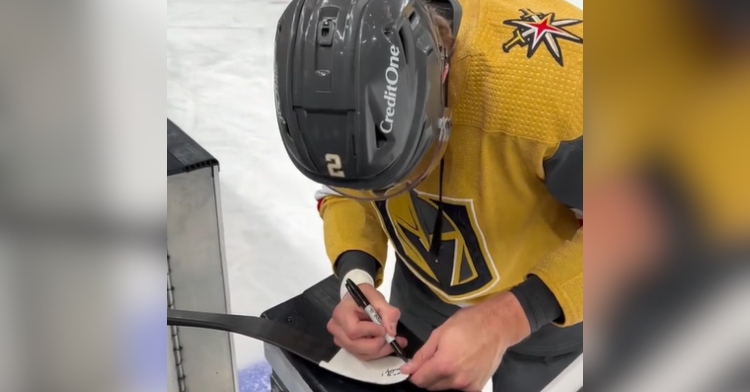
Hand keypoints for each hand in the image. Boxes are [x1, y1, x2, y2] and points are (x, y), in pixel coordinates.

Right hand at [326, 283, 407, 360]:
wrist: (357, 301)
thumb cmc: (365, 297)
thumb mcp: (377, 298)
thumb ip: (388, 312)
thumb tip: (392, 332)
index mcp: (341, 314)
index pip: (354, 330)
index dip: (371, 332)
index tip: (384, 328)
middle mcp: (336, 329)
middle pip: (356, 345)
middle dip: (378, 345)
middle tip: (394, 339)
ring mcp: (340, 340)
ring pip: (361, 353)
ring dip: (380, 351)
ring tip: (395, 343)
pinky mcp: (347, 347)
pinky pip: (362, 355)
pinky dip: (377, 353)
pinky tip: (387, 345)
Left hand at [400, 292, 530, 390]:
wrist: (497, 326)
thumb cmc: (468, 324)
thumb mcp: (439, 334)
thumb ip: (422, 355)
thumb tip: (407, 369)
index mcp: (444, 365)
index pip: (419, 381)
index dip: (413, 373)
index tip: (415, 366)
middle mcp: (456, 380)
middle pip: (431, 387)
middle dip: (428, 375)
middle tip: (435, 359)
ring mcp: (468, 386)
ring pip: (444, 389)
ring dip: (441, 379)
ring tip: (450, 360)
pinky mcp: (478, 387)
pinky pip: (459, 389)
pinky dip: (455, 382)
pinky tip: (460, 367)